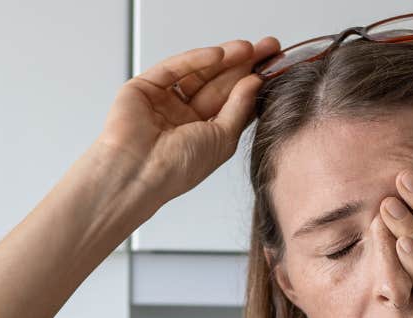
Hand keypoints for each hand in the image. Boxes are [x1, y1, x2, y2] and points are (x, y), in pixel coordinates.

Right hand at [93, 37, 281, 208]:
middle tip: (267, 49)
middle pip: (218, 84)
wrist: (139, 173)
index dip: (252, 84)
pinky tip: (219, 54)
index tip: (273, 67)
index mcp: (203, 134)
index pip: (232, 102)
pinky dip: (196, 59)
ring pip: (198, 73)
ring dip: (224, 59)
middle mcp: (183, 117)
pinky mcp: (144, 87)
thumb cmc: (177, 169)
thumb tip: (255, 81)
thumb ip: (240, 107)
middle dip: (243, 66)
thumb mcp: (223, 138)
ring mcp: (164, 101)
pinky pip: (174, 68)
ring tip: (249, 49)